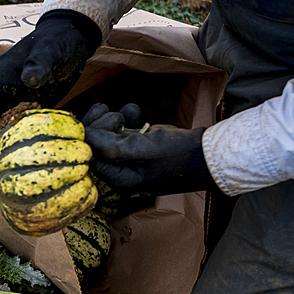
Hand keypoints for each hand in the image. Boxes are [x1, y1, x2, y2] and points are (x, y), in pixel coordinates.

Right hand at [0, 9, 101, 176]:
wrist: (70, 39)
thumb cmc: (59, 41)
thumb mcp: (51, 49)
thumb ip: (40, 62)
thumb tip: (29, 78)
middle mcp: (0, 92)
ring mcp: (13, 102)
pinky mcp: (27, 111)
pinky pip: (13, 133)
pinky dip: (10, 150)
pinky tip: (12, 167)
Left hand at [83, 103, 213, 195]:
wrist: (210, 154)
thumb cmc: (177, 154)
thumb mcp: (139, 150)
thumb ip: (109, 146)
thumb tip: (83, 138)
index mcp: (118, 180)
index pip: (90, 155)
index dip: (91, 134)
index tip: (102, 118)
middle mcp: (120, 174)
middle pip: (96, 145)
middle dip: (101, 124)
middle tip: (114, 114)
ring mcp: (130, 161)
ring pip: (107, 135)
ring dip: (114, 117)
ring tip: (128, 113)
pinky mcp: (139, 149)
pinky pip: (123, 133)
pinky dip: (126, 119)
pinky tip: (135, 113)